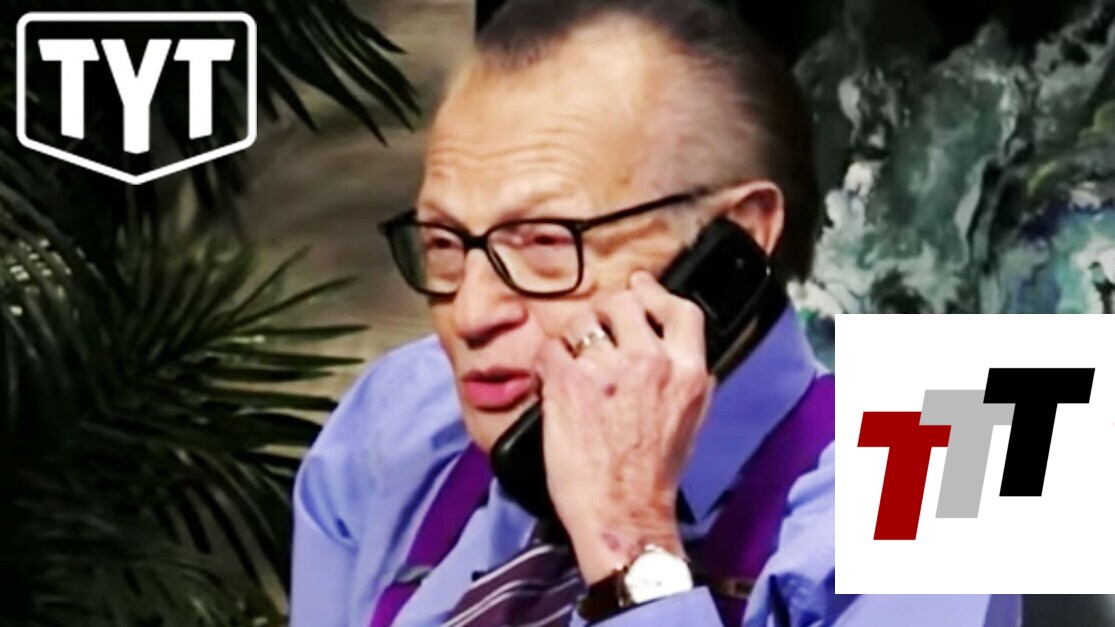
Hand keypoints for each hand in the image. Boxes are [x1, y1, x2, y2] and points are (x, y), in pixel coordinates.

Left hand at [535, 270, 714, 583]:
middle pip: (625, 304)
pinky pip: (551, 347)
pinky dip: (546, 360)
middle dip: (606, 312)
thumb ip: (686, 378)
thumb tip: (673, 348)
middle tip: (594, 331)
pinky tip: (549, 379)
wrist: (622, 512)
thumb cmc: (653, 476)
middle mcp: (651, 361)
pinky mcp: (568, 381)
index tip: (641, 287)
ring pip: (583, 320)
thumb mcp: (691, 420)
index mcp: (688, 372)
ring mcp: (608, 368)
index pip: (681, 310)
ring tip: (571, 363)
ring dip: (574, 337)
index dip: (657, 293)